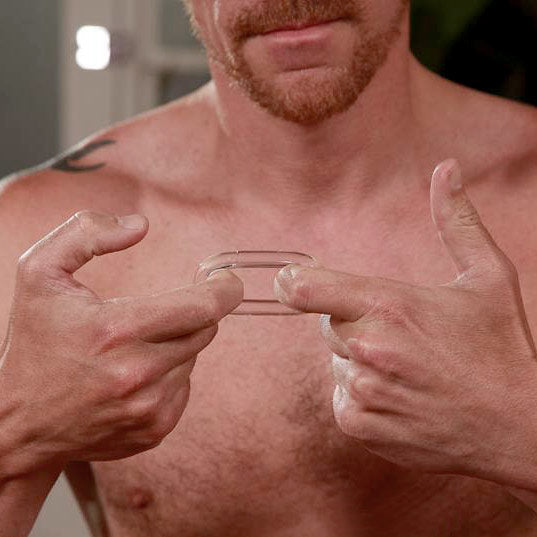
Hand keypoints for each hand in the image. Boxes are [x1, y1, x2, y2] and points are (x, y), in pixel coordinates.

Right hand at [0, 212, 242, 477]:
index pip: (203, 306)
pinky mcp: (156, 428)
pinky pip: (185, 386)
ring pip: (194, 356)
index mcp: (115, 330)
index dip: (225, 288)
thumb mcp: (40, 273)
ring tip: (133, 347)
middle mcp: (138, 373)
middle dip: (193, 311)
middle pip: (205, 329)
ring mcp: (149, 407)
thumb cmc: (33, 345)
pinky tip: (134, 374)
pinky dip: (170, 373)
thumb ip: (86, 234)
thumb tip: (141, 226)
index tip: (225, 280)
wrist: (18, 423)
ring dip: (177, 343)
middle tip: (162, 309)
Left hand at [275, 160, 536, 488]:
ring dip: (361, 362)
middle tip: (399, 335)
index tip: (288, 281)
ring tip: (409, 369)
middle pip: (326, 325)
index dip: (292, 282)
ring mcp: (363, 389)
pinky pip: (342, 398)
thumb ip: (456, 220)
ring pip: (336, 363)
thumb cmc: (504, 348)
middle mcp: (369, 347)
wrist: (519, 427)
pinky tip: (402, 394)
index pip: (305, 288)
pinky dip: (363, 396)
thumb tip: (446, 168)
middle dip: (352, 324)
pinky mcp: (361, 425)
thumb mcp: (488, 276)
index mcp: (390, 304)